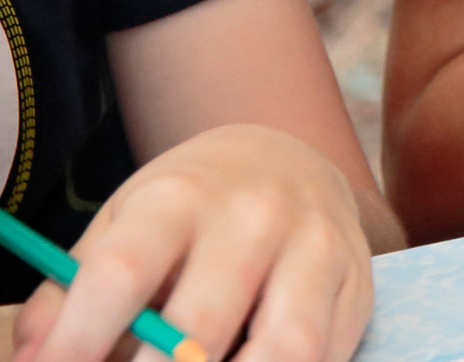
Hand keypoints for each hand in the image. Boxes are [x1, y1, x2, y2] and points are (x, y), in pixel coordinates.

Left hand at [12, 124, 369, 361]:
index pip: (122, 273)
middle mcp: (255, 216)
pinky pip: (328, 355)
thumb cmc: (184, 213)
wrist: (287, 160)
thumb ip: (67, 297)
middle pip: (201, 324)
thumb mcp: (119, 228)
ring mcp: (316, 247)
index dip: (81, 339)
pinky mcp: (357, 283)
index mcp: (178, 199)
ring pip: (286, 346)